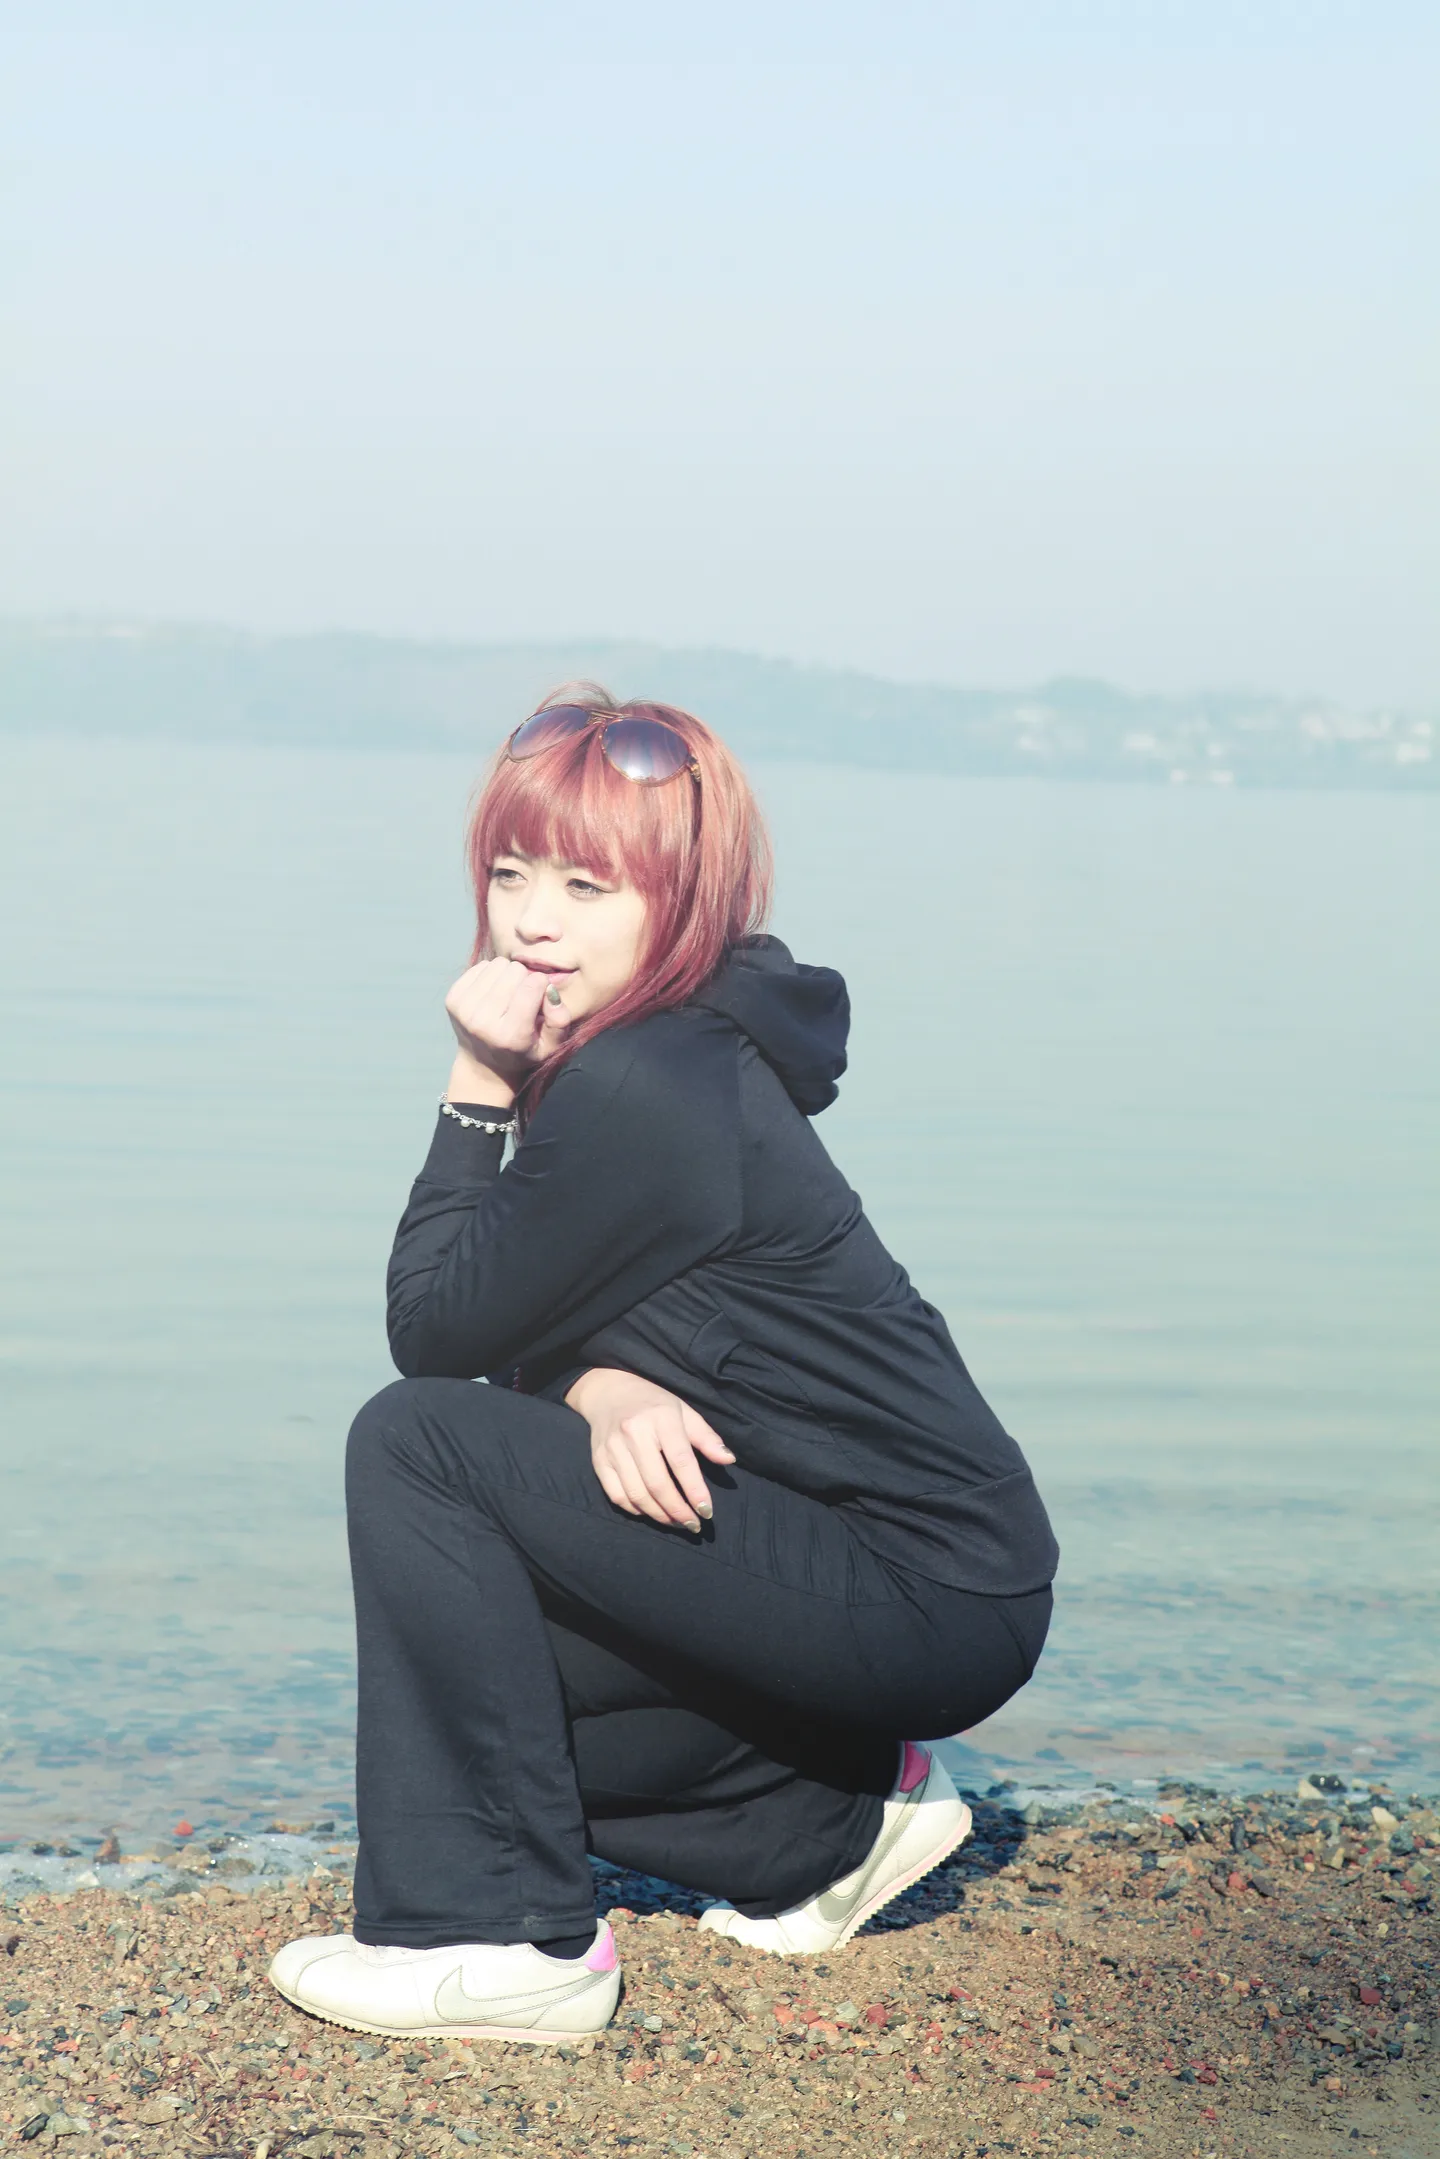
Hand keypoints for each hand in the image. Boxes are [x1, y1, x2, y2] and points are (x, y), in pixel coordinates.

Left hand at [443, 957, 571, 1099]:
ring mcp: (463, 1009)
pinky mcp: (452, 999)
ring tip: (507, 995)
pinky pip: (480, 966)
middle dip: (524, 979)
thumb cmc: (522, 1052)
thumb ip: (560, 1020)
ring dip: (506, 975)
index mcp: (510, 1036)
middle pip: (514, 971)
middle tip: (521, 997)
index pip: (532, 986)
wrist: (482, 1065)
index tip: (540, 995)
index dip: (541, 984)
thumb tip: (550, 990)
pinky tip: (491, 993)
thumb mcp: (550, 1046)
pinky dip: (490, 975)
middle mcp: (483, 1022)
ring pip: (497, 964)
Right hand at [567, 1368, 735, 1532]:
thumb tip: (728, 1460)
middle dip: (678, 1510)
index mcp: (661, 1418)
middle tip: (693, 1524)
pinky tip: (652, 1512)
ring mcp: (613, 1448)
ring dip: (659, 1515)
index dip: (695, 1490)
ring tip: (676, 1522)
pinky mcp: (598, 1461)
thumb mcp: (684, 1411)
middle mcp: (634, 1433)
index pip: (681, 1461)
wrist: (609, 1392)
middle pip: (657, 1483)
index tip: (707, 1511)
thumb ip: (706, 1437)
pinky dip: (636, 1510)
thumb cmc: (654, 1404)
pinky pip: (617, 1496)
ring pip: (636, 1494)